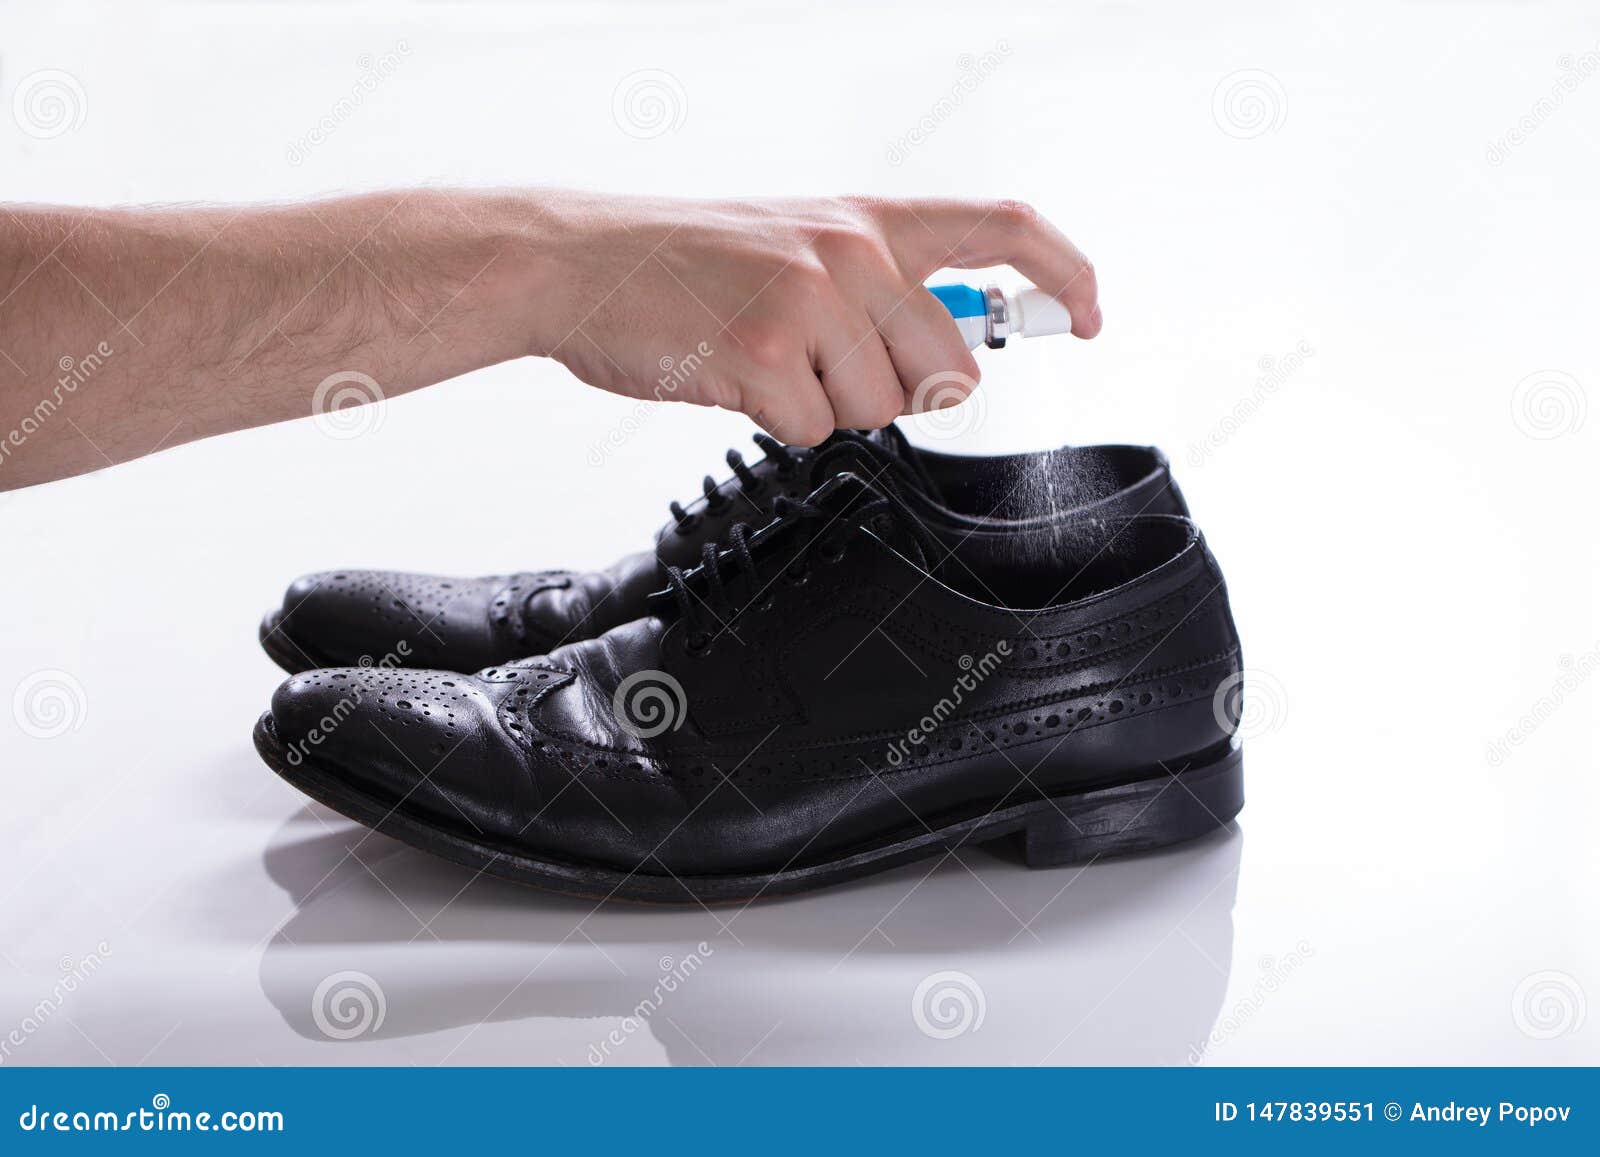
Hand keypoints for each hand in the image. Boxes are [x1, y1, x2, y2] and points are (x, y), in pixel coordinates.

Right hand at [526, 193, 1100, 444]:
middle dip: (909, 396)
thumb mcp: (795, 243)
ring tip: (768, 364)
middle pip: (951, 367)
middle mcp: (850, 253)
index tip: (1089, 313)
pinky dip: (779, 424)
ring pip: (883, 411)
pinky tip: (735, 379)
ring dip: (830, 410)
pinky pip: (816, 432)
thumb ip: (878, 286)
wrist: (581, 265)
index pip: (1003, 227)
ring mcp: (809, 304)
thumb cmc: (686, 262)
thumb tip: (954, 356)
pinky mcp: (766, 358)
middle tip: (838, 375)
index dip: (1066, 272)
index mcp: (866, 219)